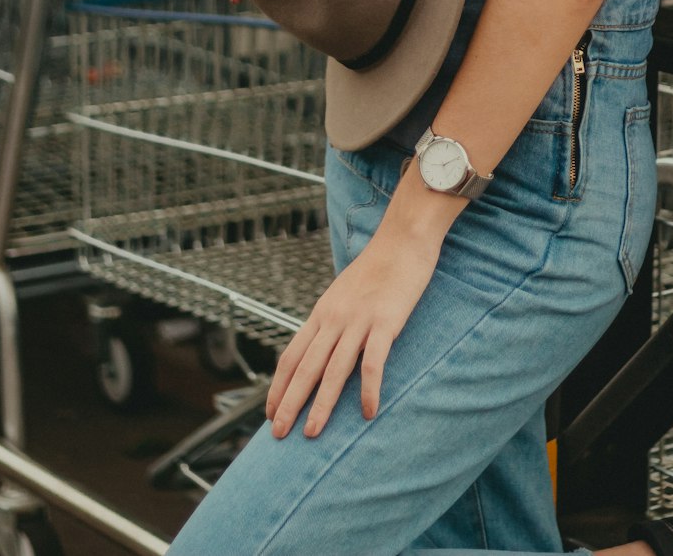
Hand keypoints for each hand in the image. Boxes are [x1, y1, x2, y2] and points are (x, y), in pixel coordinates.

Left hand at [265, 226, 440, 437]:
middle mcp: (334, 318)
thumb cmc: (377, 267)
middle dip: (289, 403)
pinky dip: (368, 389)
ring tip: (312, 433)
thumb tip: (323, 347)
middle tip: (277, 434)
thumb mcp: (344, 293)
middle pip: (306, 368)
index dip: (278, 387)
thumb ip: (333, 319)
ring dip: (321, 405)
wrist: (402, 239)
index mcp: (322, 313)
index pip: (291, 356)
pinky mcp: (385, 321)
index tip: (269, 413)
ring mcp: (359, 320)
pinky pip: (372, 362)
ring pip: (333, 370)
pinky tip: (367, 412)